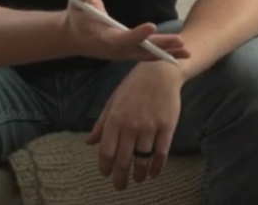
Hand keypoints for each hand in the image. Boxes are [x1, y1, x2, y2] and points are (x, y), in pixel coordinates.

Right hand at [66, 0, 189, 61]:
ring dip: (167, 53)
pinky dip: (164, 55)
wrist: (73, 36)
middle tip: (180, 41)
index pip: (122, 38)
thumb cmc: (77, 15)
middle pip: (140, 49)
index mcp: (103, 37)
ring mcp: (122, 54)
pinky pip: (147, 55)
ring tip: (187, 50)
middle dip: (160, 46)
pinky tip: (181, 53)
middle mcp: (115, 49)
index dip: (137, 34)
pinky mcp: (128, 53)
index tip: (152, 26)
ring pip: (146, 55)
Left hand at [86, 61, 184, 190]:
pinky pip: (161, 153)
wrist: (160, 71)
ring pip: (143, 160)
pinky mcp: (167, 127)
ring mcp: (150, 127)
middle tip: (120, 186)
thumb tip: (89, 143)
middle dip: (120, 177)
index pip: (106, 152)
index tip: (106, 174)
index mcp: (115, 120)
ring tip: (138, 179)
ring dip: (139, 174)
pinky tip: (154, 173)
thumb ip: (101, 124)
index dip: (105, 167)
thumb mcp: (112, 101)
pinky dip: (157, 167)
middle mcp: (131, 126)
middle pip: (124, 160)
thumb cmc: (133, 86)